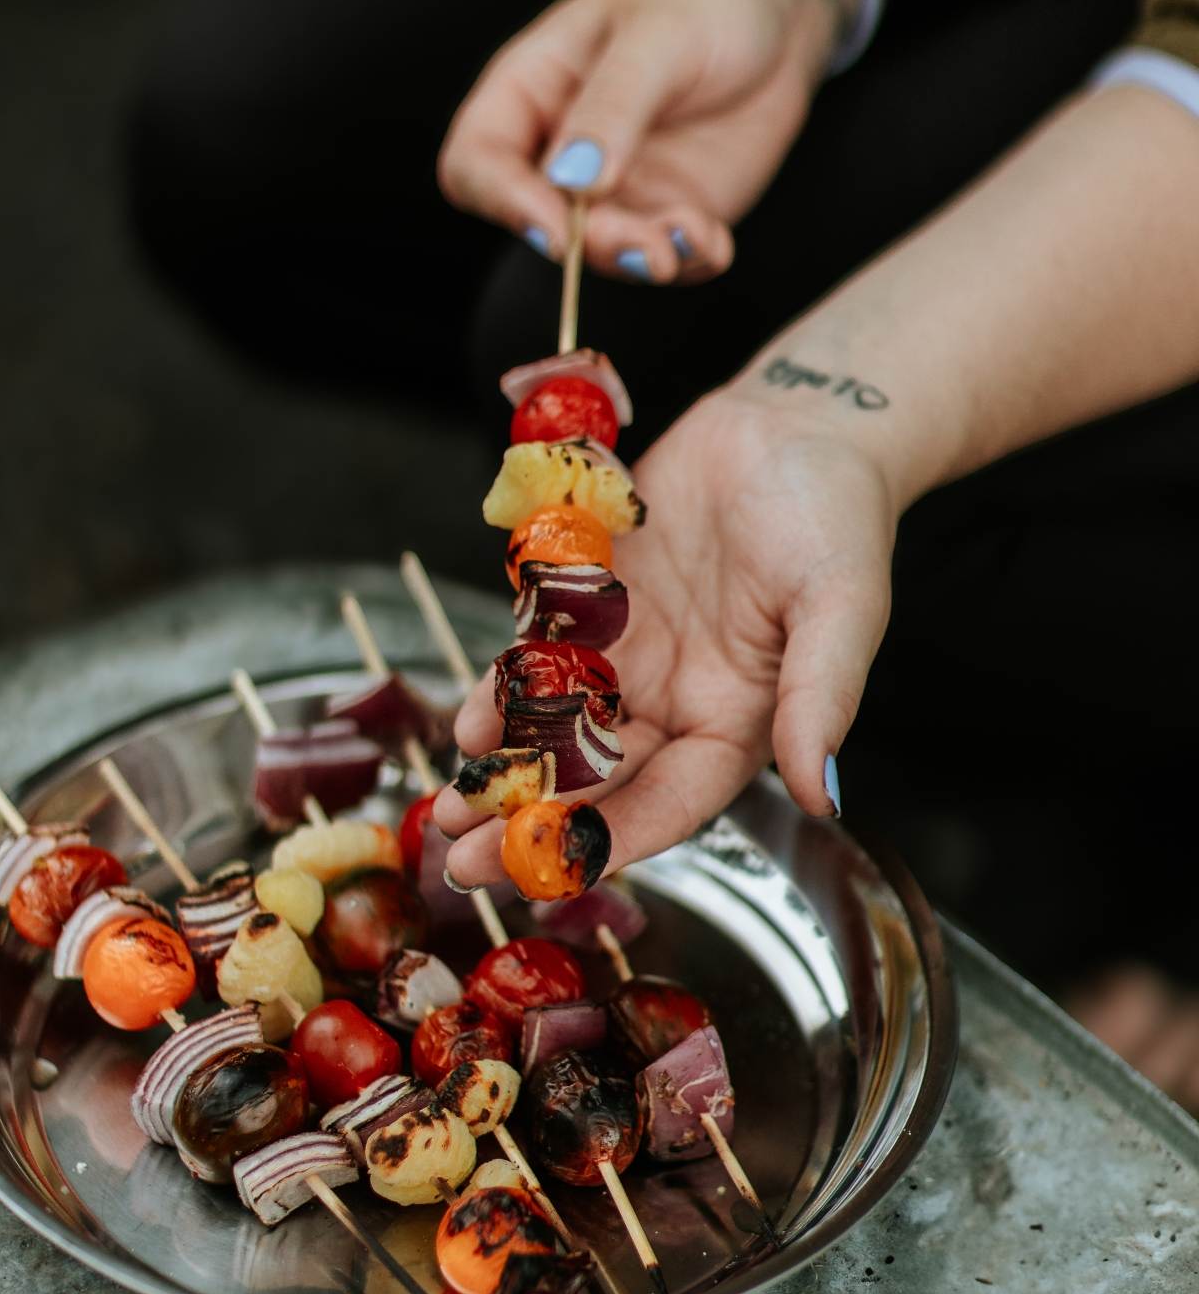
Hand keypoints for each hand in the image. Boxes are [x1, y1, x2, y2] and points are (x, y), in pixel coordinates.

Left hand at [435, 386, 897, 885]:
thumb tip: (823, 795)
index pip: (673, 801)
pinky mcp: (590, 606)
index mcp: (738, 723)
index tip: (558, 867)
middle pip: (599, 779)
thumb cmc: (836, 516)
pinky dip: (501, 692)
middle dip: (534, 821)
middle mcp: (676, 703)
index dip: (616, 835)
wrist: (791, 426)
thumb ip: (821, 697)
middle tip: (465, 863)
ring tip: (450, 807)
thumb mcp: (843, 605)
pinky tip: (466, 720)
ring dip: (505, 769)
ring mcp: (628, 657)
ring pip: (556, 729)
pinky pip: (538, 659)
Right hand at [437, 0, 860, 282]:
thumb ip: (613, 105)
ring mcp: (616, 188)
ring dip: (642, 258)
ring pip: (603, 252)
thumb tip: (571, 180)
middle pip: (540, 223)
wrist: (775, 10)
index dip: (503, 202)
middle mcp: (561, 151)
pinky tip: (715, 242)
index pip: (476, 163)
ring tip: (693, 239)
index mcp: (530, 92)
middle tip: (647, 245)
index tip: (557, 229)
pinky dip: (689, 260)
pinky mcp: (668, 210)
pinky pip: (666, 256)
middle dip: (591, 245)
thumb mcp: (657, 36)